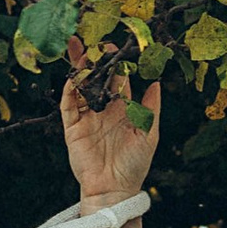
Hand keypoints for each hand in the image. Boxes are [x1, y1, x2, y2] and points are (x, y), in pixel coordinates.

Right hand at [61, 40, 162, 210]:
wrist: (115, 189)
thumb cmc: (135, 165)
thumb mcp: (149, 134)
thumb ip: (152, 109)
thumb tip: (158, 83)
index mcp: (122, 109)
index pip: (117, 80)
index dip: (115, 63)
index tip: (114, 46)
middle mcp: (103, 110)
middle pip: (96, 78)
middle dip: (92, 59)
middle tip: (90, 38)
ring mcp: (86, 117)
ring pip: (80, 87)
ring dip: (79, 69)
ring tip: (78, 49)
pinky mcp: (72, 128)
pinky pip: (68, 105)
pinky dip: (70, 91)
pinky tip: (74, 77)